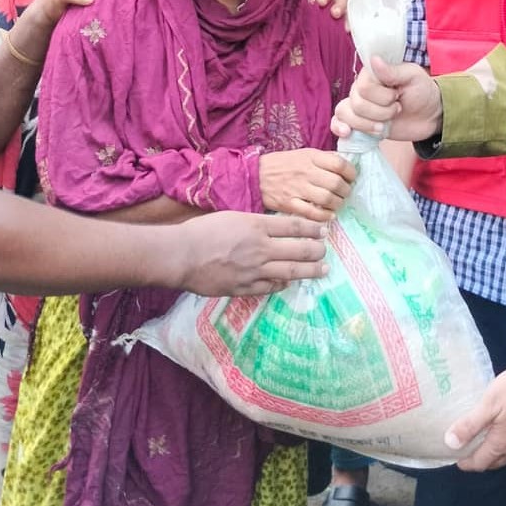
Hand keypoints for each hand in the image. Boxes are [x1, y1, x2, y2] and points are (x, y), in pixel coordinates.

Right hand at [174, 210, 328, 295]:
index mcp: (256, 226)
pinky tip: (289, 282)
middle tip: (325, 250)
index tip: (323, 231)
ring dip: (310, 270)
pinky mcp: (245, 288)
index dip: (313, 229)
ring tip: (322, 269)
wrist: (181, 256)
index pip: (294, 226)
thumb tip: (274, 228)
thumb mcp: (232, 217)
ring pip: (291, 271)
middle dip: (317, 250)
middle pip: (299, 249)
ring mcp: (255, 271)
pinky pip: (271, 287)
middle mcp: (261, 248)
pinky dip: (283, 284)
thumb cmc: (202, 231)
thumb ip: (255, 223)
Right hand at [258, 148, 356, 222]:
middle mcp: (306, 172)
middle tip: (345, 193)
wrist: (256, 175)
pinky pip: (313, 213)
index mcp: (311, 157)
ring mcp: (298, 188)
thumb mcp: (303, 153)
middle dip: (346, 191)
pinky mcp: (290, 204)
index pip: (339, 163)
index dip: (351, 172)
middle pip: (336, 183)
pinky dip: (324, 216)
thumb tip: (345, 164)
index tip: (351, 178)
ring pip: (327, 199)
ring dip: (337, 204)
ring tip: (337, 204)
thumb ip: (323, 158)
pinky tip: (328, 215)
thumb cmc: (283, 164)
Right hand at [331, 56, 441, 142]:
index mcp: (372, 74)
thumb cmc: (422, 91)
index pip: (364, 87)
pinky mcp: (358, 123)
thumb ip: (392, 71)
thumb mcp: (413, 77)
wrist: (429, 116)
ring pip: (347, 115)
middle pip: (357, 104)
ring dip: (369, 124)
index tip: (398, 96)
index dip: (382, 97)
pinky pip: (338, 122)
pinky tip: (347, 132)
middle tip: (398, 109)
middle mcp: (361, 89)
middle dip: (381, 112)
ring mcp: (359, 106)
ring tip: (385, 125)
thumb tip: (374, 59)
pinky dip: (339, 127)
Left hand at [445, 358, 505, 471]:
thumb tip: (450, 443)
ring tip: (486, 440)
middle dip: (481, 460)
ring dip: (497, 453)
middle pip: (496, 462)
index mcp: (503, 443)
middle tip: (468, 450)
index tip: (455, 458)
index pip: (480, 463)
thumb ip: (471, 424)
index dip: (466, 463)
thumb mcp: (491, 402)